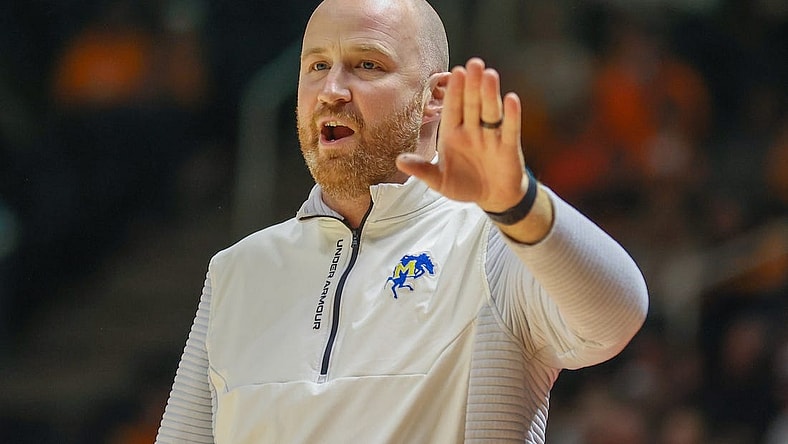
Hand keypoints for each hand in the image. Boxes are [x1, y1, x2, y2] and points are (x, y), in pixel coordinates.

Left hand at [396, 57, 526, 212]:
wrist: (492, 196)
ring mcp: (490, 137)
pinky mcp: (508, 147)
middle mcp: (472, 130)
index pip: (453, 109)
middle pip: (472, 104)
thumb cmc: (463, 184)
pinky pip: (509, 129)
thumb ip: (421, 170)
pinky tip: (511, 99)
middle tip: (473, 63)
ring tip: (489, 74)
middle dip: (472, 85)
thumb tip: (399, 161)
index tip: (454, 72)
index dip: (454, 91)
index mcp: (453, 134)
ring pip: (490, 112)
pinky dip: (511, 116)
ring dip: (490, 94)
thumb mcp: (439, 180)